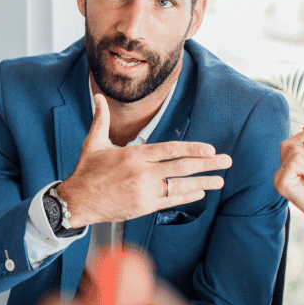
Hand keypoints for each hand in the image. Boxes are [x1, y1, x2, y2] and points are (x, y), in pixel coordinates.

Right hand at [58, 94, 231, 227]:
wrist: (77, 201)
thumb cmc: (86, 172)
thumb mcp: (94, 142)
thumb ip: (101, 119)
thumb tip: (99, 97)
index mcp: (134, 155)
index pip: (170, 150)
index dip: (192, 149)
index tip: (210, 149)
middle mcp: (142, 173)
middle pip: (182, 167)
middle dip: (207, 164)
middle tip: (226, 161)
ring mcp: (145, 191)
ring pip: (180, 186)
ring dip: (203, 182)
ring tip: (220, 181)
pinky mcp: (144, 207)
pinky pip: (171, 201)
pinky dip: (187, 197)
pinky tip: (200, 192)